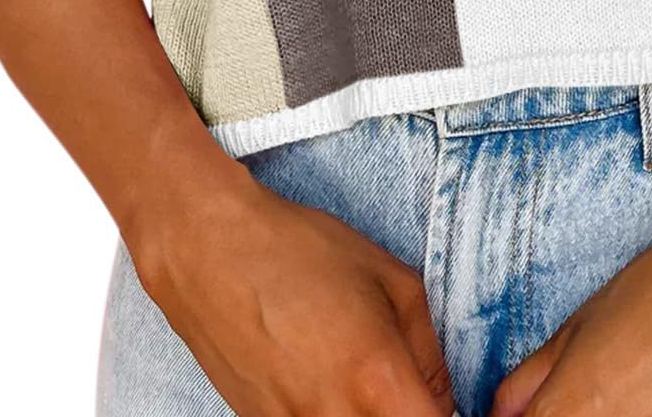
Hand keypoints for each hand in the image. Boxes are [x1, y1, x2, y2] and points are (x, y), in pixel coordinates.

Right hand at [130, 162, 454, 415]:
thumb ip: (428, 349)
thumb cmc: (302, 251)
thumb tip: (440, 400)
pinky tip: (322, 376)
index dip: (443, 413)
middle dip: (403, 412)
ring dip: (366, 412)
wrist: (209, 251)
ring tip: (354, 372)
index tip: (434, 396)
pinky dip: (331, 412)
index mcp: (375, 377)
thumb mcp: (391, 278)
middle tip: (399, 383)